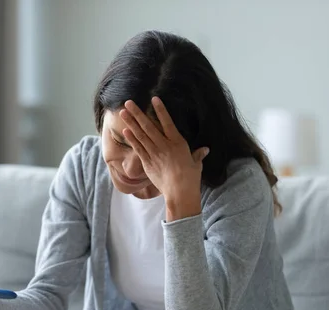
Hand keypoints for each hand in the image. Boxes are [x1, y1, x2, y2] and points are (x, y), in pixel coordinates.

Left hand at [120, 97, 208, 218]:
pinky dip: (132, 139)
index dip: (160, 110)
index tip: (153, 99)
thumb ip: (198, 155)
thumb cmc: (190, 178)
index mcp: (178, 142)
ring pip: (141, 135)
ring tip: (123, 113)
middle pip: (149, 126)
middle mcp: (165, 145)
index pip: (168, 122)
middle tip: (128, 102)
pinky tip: (125, 130)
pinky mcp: (148, 163)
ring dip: (131, 123)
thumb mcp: (196, 164)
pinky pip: (138, 148)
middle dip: (138, 113)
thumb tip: (205, 150)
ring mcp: (155, 153)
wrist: (180, 191)